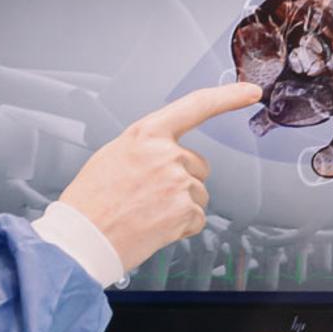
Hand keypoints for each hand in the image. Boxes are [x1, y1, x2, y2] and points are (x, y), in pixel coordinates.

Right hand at [59, 83, 263, 269]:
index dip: (228, 96)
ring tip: (146, 213)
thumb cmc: (91, 200)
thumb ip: (146, 148)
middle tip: (148, 197)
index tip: (250, 92)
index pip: (197, 106)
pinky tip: (154, 227)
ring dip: (179, 207)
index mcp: (146, 134)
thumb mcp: (113, 156)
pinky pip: (196, 219)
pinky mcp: (184, 212)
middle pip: (198, 166)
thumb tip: (167, 154)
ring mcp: (178, 183)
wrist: (82, 238)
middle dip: (181, 182)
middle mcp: (166, 154)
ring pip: (198, 195)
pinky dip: (180, 227)